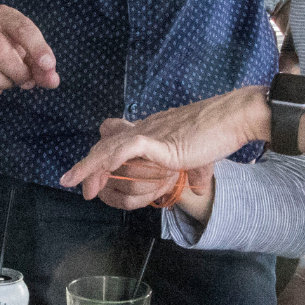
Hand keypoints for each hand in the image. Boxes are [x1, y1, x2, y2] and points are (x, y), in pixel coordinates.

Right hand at [0, 5, 59, 98]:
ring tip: (9, 81)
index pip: (22, 29)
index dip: (37, 49)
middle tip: (26, 79)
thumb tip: (52, 80)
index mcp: (4, 17)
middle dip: (18, 72)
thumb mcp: (26, 47)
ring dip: (3, 84)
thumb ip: (41, 64)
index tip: (49, 66)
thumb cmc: (6, 45)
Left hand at [60, 88, 268, 199]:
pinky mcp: (164, 142)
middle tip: (70, 181)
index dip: (98, 156)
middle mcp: (147, 130)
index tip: (87, 175)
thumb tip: (200, 186)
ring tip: (75, 181)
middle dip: (87, 164)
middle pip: (107, 144)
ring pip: (113, 147)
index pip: (116, 141)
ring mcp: (153, 135)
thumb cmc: (219, 134)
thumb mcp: (200, 155)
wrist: (234, 118)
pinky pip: (132, 147)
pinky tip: (103, 167)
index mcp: (152, 132)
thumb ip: (196, 169)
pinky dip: (114, 157)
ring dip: (91, 165)